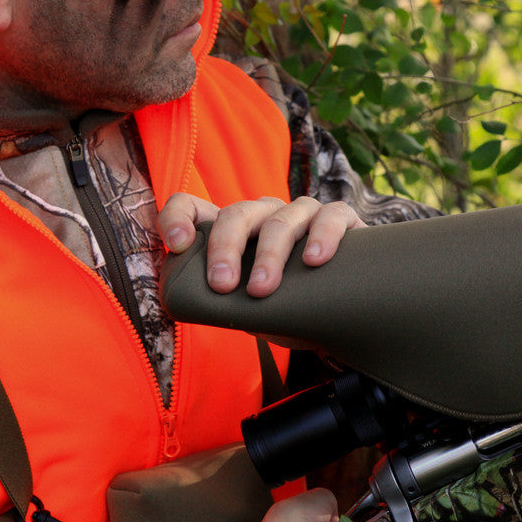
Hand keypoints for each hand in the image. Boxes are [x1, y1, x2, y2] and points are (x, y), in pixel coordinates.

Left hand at [158, 195, 363, 296]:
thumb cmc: (288, 308)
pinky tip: (314, 260)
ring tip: (262, 289)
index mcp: (234, 231)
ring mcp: (302, 213)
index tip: (177, 245)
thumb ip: (224, 301)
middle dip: (225, 248)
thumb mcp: (248, 308)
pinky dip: (321, 236)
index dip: (177, 218)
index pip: (192, 206)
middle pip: (236, 214)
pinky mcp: (340, 218)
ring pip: (280, 219)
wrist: (344, 314)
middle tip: (222, 285)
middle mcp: (264, 214)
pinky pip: (331, 216)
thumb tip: (193, 304)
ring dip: (268, 254)